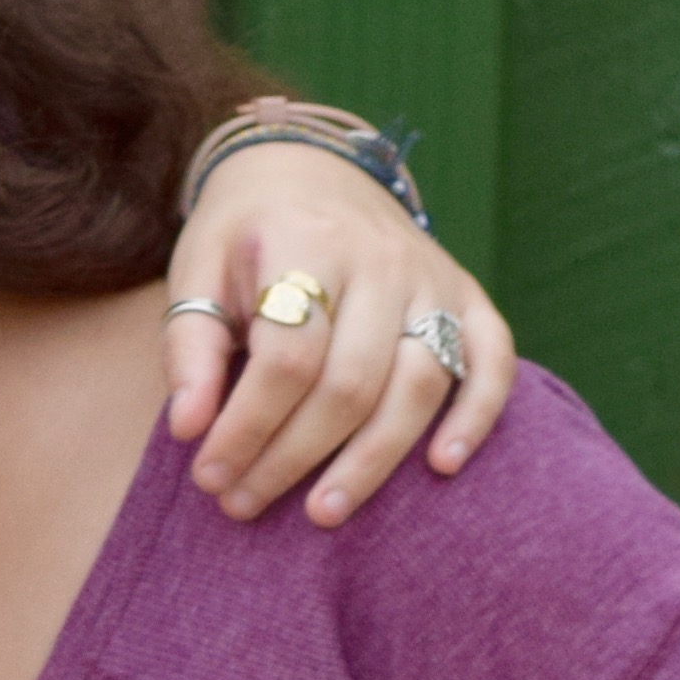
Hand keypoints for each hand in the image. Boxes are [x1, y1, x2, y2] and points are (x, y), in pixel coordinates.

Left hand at [167, 140, 513, 524]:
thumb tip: (188, 428)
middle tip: (245, 503)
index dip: (247, 426)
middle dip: (294, 456)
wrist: (309, 168)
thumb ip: (189, 347)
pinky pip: (491, 361)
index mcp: (307, 245)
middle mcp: (383, 262)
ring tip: (323, 512)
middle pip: (351, 383)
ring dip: (373, 460)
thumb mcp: (197, 271)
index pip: (286, 358)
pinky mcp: (469, 295)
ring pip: (419, 385)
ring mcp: (434, 279)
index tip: (208, 474)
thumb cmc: (243, 233)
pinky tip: (442, 467)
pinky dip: (475, 417)